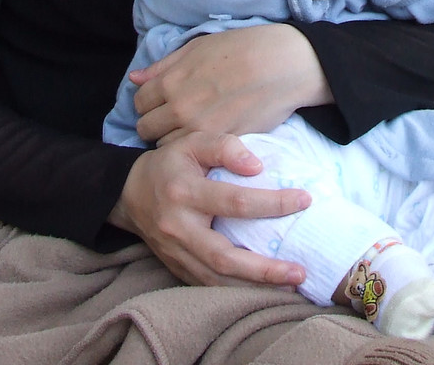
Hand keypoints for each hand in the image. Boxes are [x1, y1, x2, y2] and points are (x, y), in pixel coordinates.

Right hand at [109, 132, 310, 286]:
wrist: (128, 194)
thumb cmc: (170, 164)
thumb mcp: (192, 141)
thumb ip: (225, 146)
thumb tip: (257, 167)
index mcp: (184, 192)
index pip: (235, 202)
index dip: (272, 203)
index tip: (304, 200)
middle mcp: (179, 228)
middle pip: (224, 256)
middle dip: (264, 269)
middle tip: (300, 272)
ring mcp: (176, 253)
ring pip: (216, 280)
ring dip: (254, 287)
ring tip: (290, 286)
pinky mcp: (176, 268)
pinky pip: (208, 286)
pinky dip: (236, 291)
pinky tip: (263, 290)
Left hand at [130, 23, 331, 143]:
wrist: (284, 64)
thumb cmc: (243, 48)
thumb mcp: (198, 47)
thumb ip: (163, 66)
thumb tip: (134, 79)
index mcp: (171, 81)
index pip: (139, 103)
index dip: (149, 103)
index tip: (162, 103)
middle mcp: (180, 108)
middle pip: (146, 129)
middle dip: (156, 124)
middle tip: (174, 119)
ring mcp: (200, 130)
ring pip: (166, 146)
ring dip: (174, 139)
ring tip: (191, 129)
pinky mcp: (221, 144)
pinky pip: (194, 155)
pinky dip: (195, 149)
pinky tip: (207, 136)